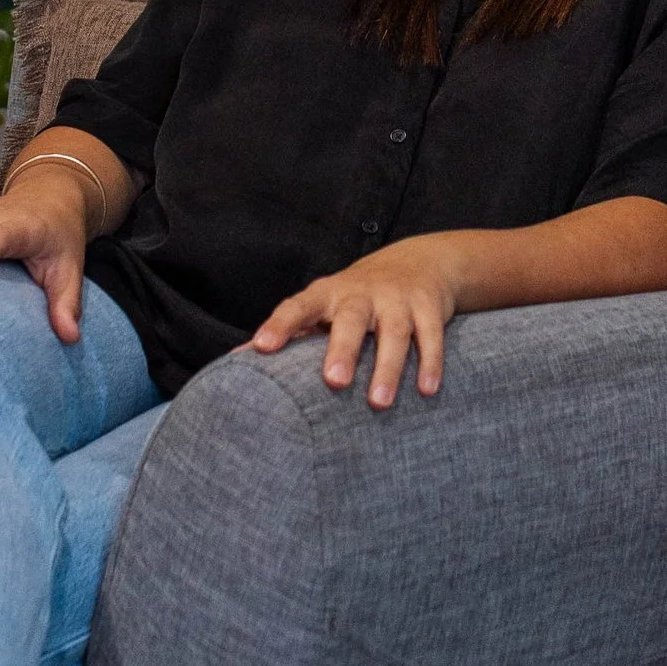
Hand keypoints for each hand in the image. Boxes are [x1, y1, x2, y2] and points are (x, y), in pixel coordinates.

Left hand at [251, 239, 467, 405]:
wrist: (420, 262)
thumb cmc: (355, 297)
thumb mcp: (321, 305)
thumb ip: (288, 331)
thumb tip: (234, 358)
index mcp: (327, 294)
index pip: (298, 306)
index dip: (280, 325)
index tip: (262, 348)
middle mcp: (361, 294)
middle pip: (352, 319)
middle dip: (343, 349)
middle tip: (334, 382)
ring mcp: (398, 299)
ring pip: (395, 332)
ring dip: (388, 368)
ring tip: (378, 403)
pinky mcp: (429, 306)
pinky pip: (431, 335)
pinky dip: (431, 363)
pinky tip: (427, 391)